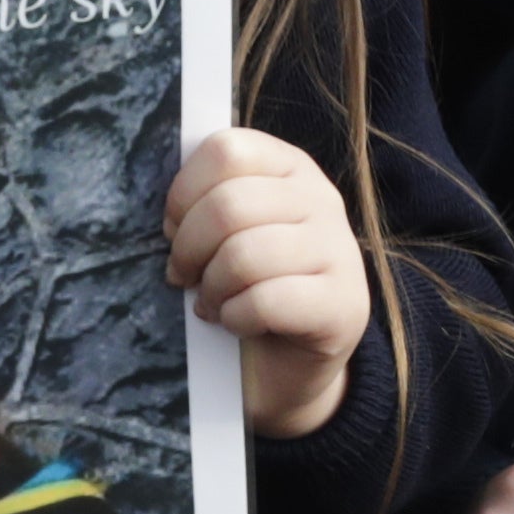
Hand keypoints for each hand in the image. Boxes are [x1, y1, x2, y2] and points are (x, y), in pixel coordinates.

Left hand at [165, 128, 371, 439]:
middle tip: (184, 275)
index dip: (184, 192)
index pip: (228, 150)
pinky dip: (236, 317)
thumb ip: (207, 202)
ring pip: (245, 254)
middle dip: (189, 248)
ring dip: (213, 288)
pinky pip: (266, 301)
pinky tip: (236, 322)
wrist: (288, 363)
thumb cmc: (246, 287)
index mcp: (290, 168)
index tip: (173, 228)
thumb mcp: (228, 231)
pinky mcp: (343, 305)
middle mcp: (322, 200)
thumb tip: (170, 214)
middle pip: (229, 205)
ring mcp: (339, 251)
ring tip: (212, 302)